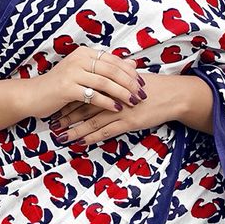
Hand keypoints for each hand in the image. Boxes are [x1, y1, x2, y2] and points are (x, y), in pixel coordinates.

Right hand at [24, 46, 146, 122]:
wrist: (33, 96)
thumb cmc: (60, 87)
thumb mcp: (84, 74)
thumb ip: (106, 69)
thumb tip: (133, 65)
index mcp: (84, 53)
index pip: (113, 60)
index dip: (130, 72)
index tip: (142, 84)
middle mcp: (79, 59)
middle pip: (112, 70)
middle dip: (130, 83)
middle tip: (142, 94)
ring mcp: (72, 72)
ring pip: (105, 82)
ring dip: (122, 93)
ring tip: (134, 102)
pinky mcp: (67, 88)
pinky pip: (92, 95)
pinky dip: (107, 102)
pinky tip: (117, 108)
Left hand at [49, 70, 165, 149]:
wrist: (172, 95)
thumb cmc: (154, 88)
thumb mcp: (133, 82)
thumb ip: (117, 83)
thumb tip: (104, 84)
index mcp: (112, 86)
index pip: (86, 92)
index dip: (70, 100)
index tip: (56, 106)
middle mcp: (113, 97)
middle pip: (84, 107)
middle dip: (67, 116)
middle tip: (52, 124)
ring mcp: (120, 110)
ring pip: (92, 121)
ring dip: (76, 129)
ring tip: (62, 136)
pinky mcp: (129, 122)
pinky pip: (107, 131)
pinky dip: (93, 137)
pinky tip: (82, 141)